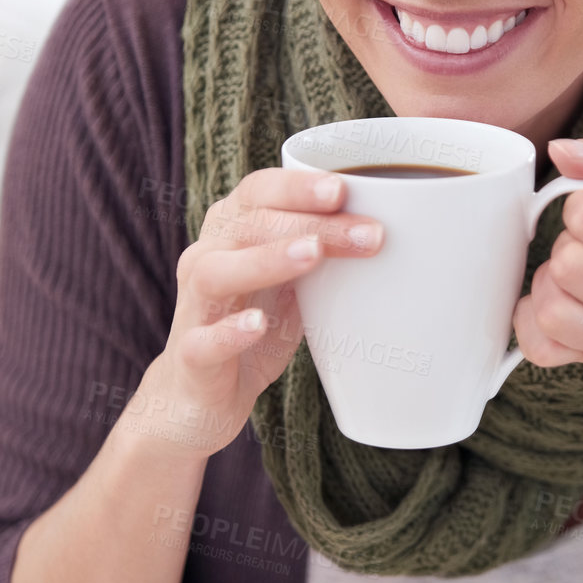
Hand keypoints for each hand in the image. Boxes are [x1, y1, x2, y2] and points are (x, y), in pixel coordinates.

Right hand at [140, 169, 384, 454]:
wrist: (202, 395)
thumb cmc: (256, 324)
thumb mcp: (294, 282)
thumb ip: (323, 252)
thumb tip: (392, 229)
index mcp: (230, 231)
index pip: (258, 192)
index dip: (297, 187)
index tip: (346, 188)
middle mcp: (204, 259)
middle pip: (249, 226)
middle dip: (310, 224)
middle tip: (366, 232)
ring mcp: (193, 307)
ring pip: (217, 272)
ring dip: (267, 260)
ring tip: (314, 255)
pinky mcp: (190, 358)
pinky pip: (204, 340)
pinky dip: (230, 331)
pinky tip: (259, 324)